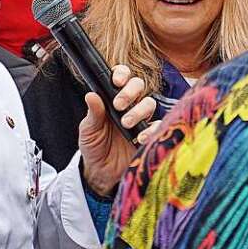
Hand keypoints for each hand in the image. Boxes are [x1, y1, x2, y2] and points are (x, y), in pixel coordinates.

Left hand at [78, 64, 157, 196]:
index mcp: (112, 99)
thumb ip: (93, 113)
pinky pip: (158, 126)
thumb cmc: (94, 147)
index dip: (122, 75)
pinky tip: (140, 137)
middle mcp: (129, 105)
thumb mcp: (89, 130)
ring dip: (138, 110)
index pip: (121, 78)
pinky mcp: (150, 135)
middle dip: (130, 91)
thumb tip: (91, 95)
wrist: (101, 173)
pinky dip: (152, 129)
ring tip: (125, 123)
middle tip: (118, 105)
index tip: (116, 82)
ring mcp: (141, 120)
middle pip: (139, 85)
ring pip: (149, 103)